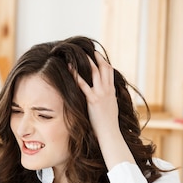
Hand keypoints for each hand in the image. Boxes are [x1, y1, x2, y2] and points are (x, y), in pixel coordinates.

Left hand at [74, 51, 134, 168]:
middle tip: (89, 49)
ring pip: (95, 73)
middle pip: (104, 68)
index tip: (97, 54)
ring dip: (87, 62)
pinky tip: (70, 69)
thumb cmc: (108, 125)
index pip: (109, 72)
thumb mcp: (110, 109)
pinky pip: (83, 85)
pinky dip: (76, 76)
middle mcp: (108, 90)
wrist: (110, 133)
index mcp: (112, 91)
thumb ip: (106, 101)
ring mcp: (101, 94)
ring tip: (78, 54)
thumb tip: (103, 99)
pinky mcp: (93, 100)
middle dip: (97, 58)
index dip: (103, 62)